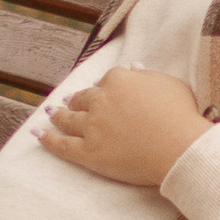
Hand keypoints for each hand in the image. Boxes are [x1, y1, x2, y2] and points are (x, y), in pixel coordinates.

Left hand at [40, 67, 208, 188]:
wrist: (181, 148)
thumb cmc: (182, 116)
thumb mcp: (170, 85)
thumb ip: (148, 76)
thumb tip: (133, 67)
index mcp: (119, 79)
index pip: (105, 81)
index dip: (103, 89)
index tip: (102, 93)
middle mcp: (100, 99)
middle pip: (82, 98)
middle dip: (77, 100)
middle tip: (70, 103)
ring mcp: (92, 126)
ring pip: (67, 118)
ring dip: (57, 115)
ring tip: (52, 115)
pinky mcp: (88, 152)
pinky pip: (61, 144)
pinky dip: (47, 139)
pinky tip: (37, 134)